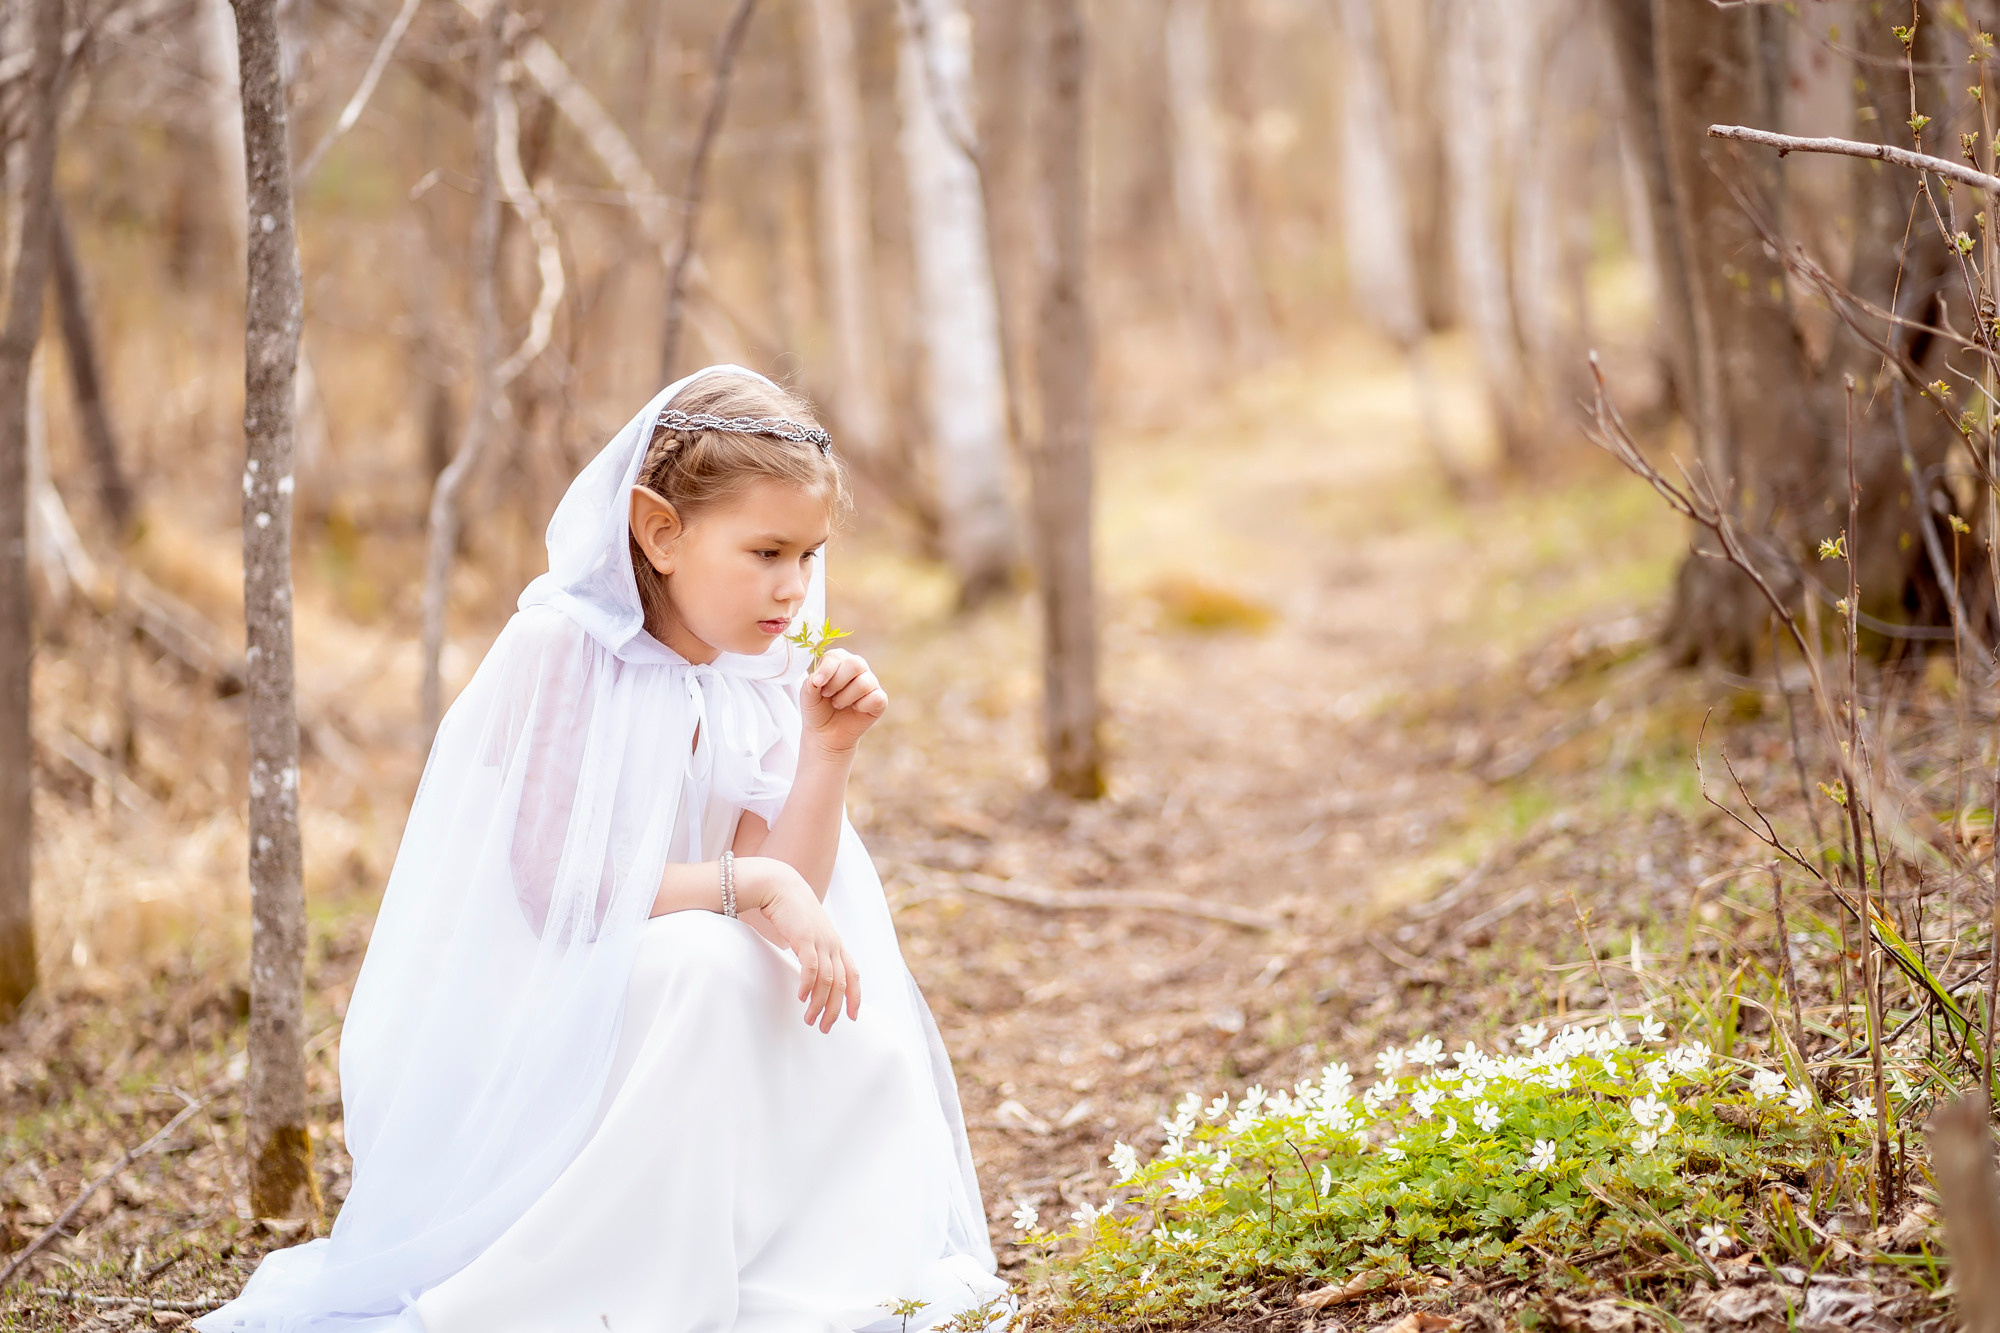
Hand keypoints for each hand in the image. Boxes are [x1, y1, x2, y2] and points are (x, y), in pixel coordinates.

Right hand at [733, 856, 860, 1031]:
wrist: (778, 885)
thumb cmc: (789, 909)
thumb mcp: (806, 932)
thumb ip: (810, 950)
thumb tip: (807, 968)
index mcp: (835, 943)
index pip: (853, 974)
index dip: (856, 996)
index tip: (853, 1017)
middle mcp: (832, 943)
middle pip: (842, 983)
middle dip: (836, 1009)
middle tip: (825, 1027)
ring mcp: (820, 940)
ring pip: (828, 980)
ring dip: (819, 1004)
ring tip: (809, 1019)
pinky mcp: (805, 938)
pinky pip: (811, 968)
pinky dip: (808, 986)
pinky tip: (801, 998)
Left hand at [801, 648, 886, 754]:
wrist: (825, 733)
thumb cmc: (817, 709)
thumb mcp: (808, 696)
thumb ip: (810, 684)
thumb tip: (817, 679)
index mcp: (839, 661)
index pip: (837, 656)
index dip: (827, 669)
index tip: (817, 684)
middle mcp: (857, 668)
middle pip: (855, 664)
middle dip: (837, 682)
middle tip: (827, 695)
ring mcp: (870, 683)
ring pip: (863, 683)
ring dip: (845, 697)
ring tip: (837, 704)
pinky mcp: (880, 700)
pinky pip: (876, 698)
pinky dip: (861, 706)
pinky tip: (854, 709)